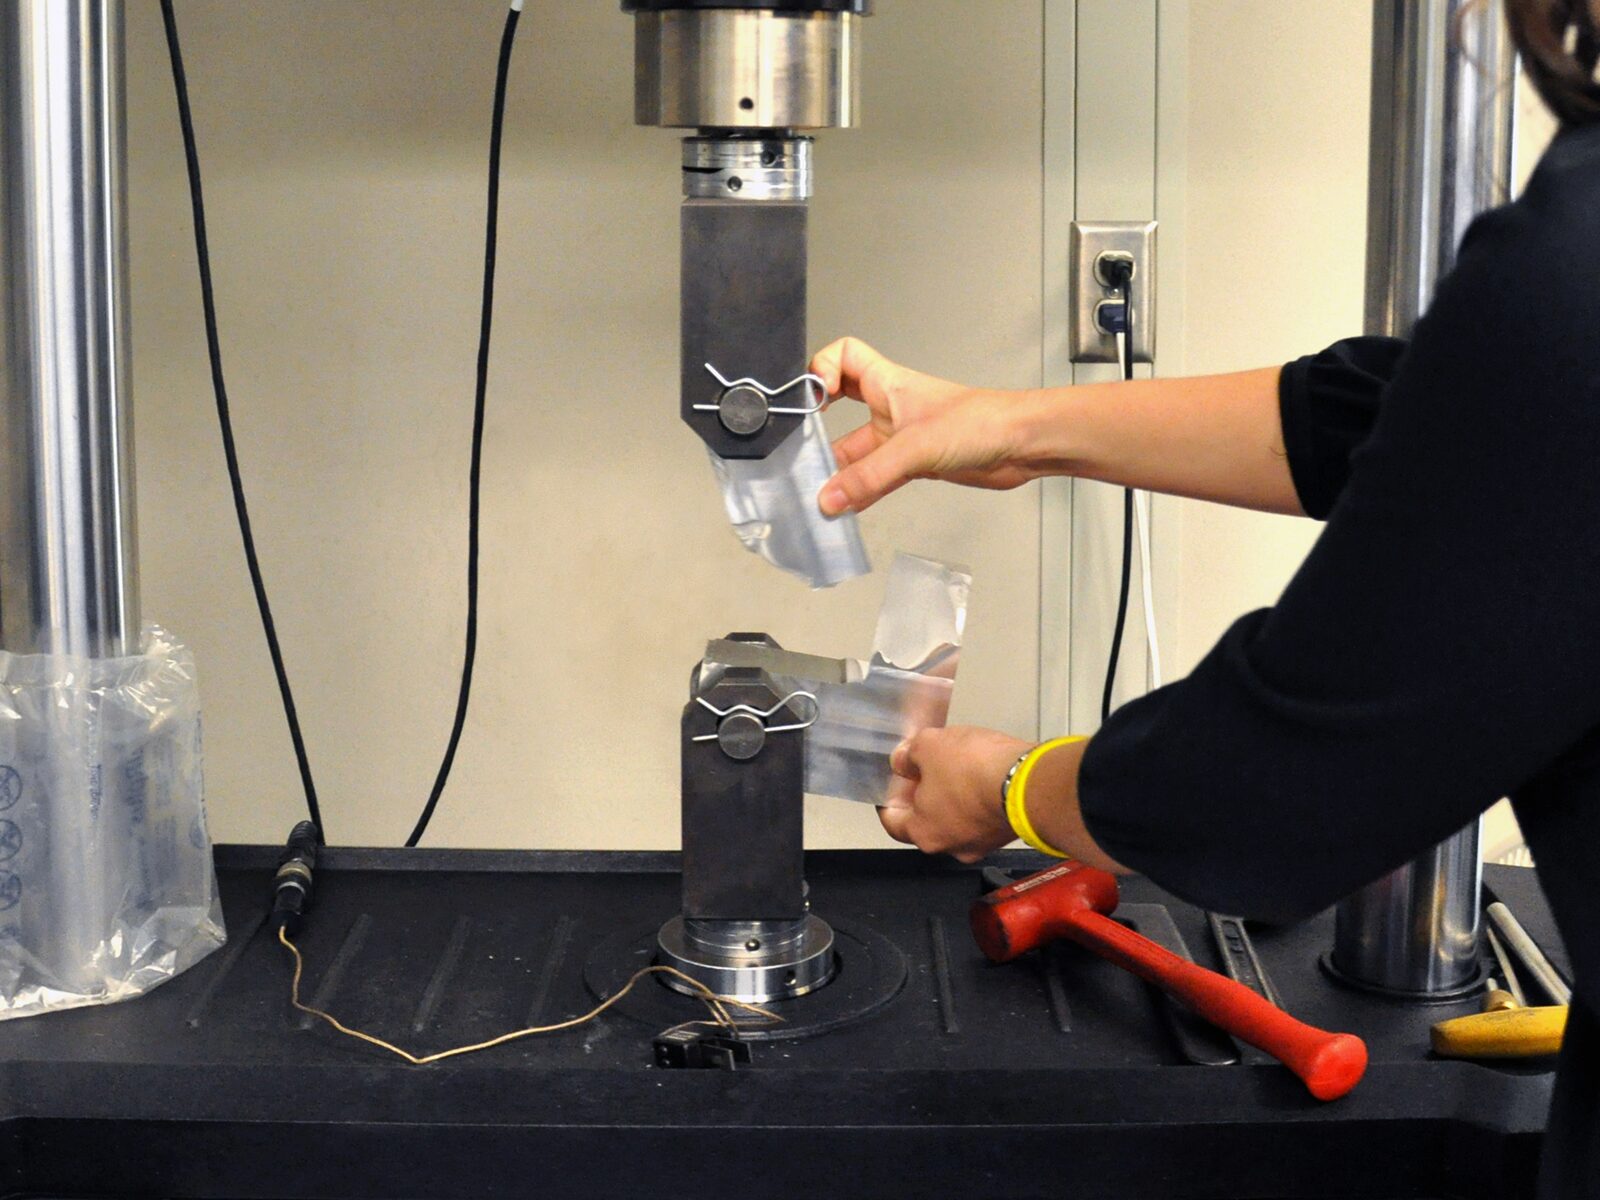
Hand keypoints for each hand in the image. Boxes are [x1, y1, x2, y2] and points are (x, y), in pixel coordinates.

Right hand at [812, 338, 1038, 514]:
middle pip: (840, 411)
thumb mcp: (915, 447)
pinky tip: (848, 508)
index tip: (810, 398)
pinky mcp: (916, 465)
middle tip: (802, 456)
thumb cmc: (982, 421)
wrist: (1023, 444)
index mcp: (888, 383)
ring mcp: (903, 437)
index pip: (843, 356)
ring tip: (820, 494)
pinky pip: (877, 477)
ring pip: (858, 451)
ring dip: (840, 471)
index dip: (821, 369)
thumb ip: (870, 475)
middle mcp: (891, 408)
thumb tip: (830, 497)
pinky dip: (862, 492)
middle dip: (820, 432)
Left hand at [878, 726, 1031, 862]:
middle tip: (929, 765)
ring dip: (955, 793)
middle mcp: (953, 846)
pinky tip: (984, 771)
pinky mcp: (1008, 831)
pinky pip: (984, 813)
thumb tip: (902, 761)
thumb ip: (908, 755)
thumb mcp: (929, 747)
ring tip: (959, 763)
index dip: (891, 797)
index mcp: (924, 834)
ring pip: (959, 817)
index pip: (893, 822)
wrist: (1030, 782)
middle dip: (925, 791)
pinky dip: (980, 795)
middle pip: (928, 819)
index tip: (896, 780)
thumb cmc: (972, 769)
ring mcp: (984, 842)